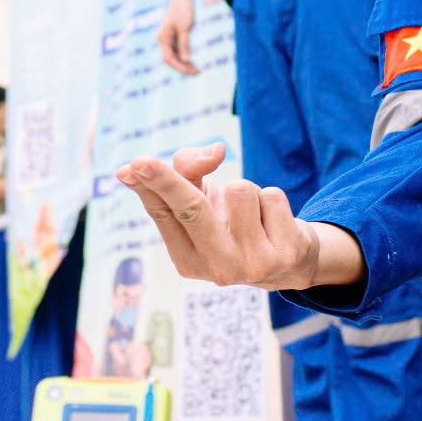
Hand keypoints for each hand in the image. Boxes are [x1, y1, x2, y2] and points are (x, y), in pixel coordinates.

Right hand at [115, 144, 356, 289]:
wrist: (289, 262)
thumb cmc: (234, 225)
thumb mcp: (206, 201)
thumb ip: (193, 172)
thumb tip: (215, 152)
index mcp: (188, 259)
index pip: (163, 213)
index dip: (150, 186)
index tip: (132, 166)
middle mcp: (217, 268)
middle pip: (191, 210)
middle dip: (168, 180)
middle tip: (143, 161)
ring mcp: (252, 265)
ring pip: (239, 190)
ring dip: (246, 189)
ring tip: (250, 213)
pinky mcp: (285, 255)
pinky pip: (271, 196)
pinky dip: (271, 199)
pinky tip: (272, 222)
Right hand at [157, 0, 197, 76]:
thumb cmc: (183, 10)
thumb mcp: (185, 28)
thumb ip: (185, 44)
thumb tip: (186, 60)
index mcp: (163, 38)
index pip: (169, 58)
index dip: (179, 67)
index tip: (192, 71)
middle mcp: (164, 40)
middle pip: (171, 60)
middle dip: (183, 67)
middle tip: (198, 72)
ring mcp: (168, 39)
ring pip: (175, 57)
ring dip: (185, 64)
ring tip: (197, 70)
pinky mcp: (174, 37)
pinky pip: (178, 51)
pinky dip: (185, 57)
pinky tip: (193, 62)